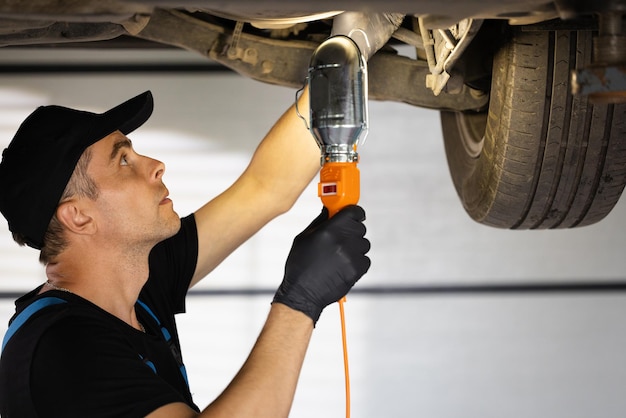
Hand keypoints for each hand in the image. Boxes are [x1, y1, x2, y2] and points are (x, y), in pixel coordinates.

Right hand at [273, 205, 370, 323]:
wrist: (303, 293)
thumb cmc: (300, 266)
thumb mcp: (304, 238)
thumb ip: (321, 221)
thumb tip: (330, 209)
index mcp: (329, 230)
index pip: (354, 211)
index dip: (353, 212)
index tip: (351, 214)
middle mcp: (343, 241)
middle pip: (360, 227)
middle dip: (351, 230)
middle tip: (340, 237)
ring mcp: (352, 256)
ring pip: (364, 243)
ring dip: (355, 246)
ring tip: (339, 255)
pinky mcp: (357, 270)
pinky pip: (365, 259)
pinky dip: (357, 261)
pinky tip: (343, 265)